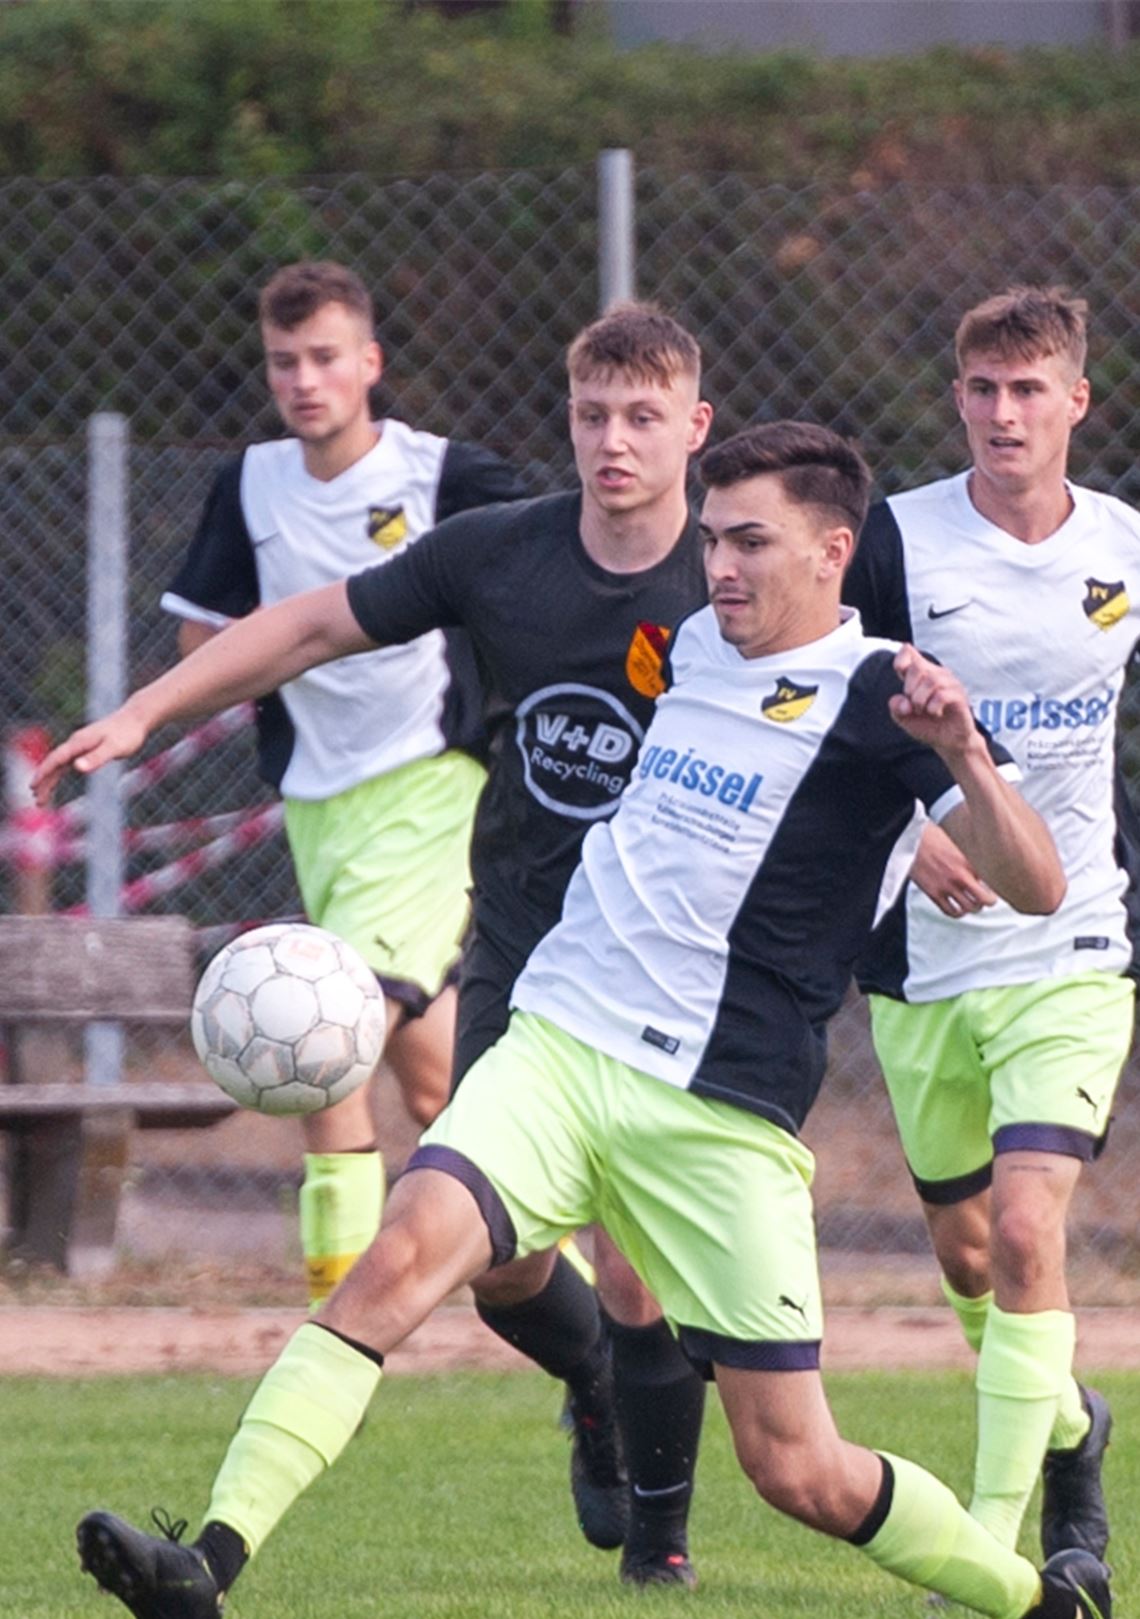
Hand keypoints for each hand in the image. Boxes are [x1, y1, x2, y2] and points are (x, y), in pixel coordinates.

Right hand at [32, 709, 149, 803]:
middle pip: (53, 763)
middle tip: (37, 801)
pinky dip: (58, 774)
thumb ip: (97, 757)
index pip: (56, 759)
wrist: (135, 718)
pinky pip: (67, 763)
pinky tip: (55, 783)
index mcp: (79, 742)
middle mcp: (76, 743)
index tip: (33, 787)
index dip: (43, 773)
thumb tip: (77, 767)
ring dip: (49, 780)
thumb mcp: (114, 748)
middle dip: (43, 782)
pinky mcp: (86, 748)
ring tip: (42, 799)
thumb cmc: (128, 734)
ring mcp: (80, 745)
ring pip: (58, 764)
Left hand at [889, 644, 978, 757]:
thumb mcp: (903, 718)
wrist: (948, 742)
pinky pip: (943, 694)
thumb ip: (896, 707)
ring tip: (921, 710)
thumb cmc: (927, 725)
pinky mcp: (960, 697)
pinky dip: (932, 706)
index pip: (909, 652)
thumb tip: (903, 701)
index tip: (899, 673)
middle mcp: (937, 674)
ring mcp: (951, 684)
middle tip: (912, 705)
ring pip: (931, 680)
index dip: (901, 659)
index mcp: (921, 675)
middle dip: (908, 688)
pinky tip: (934, 713)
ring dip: (920, 699)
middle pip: (917, 667)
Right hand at [912, 821, 997, 917]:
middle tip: (988, 900)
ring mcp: (947, 886)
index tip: (992, 885)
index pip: (990, 880)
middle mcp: (960, 876)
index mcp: (968, 862)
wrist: (909, 839)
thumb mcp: (955, 843)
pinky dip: (956, 913)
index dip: (993, 884)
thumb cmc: (929, 836)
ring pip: (969, 908)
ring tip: (972, 905)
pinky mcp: (933, 893)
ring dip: (973, 908)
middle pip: (984, 899)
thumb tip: (975, 867)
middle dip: (988, 901)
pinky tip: (957, 910)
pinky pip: (950, 911)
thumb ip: (967, 858)